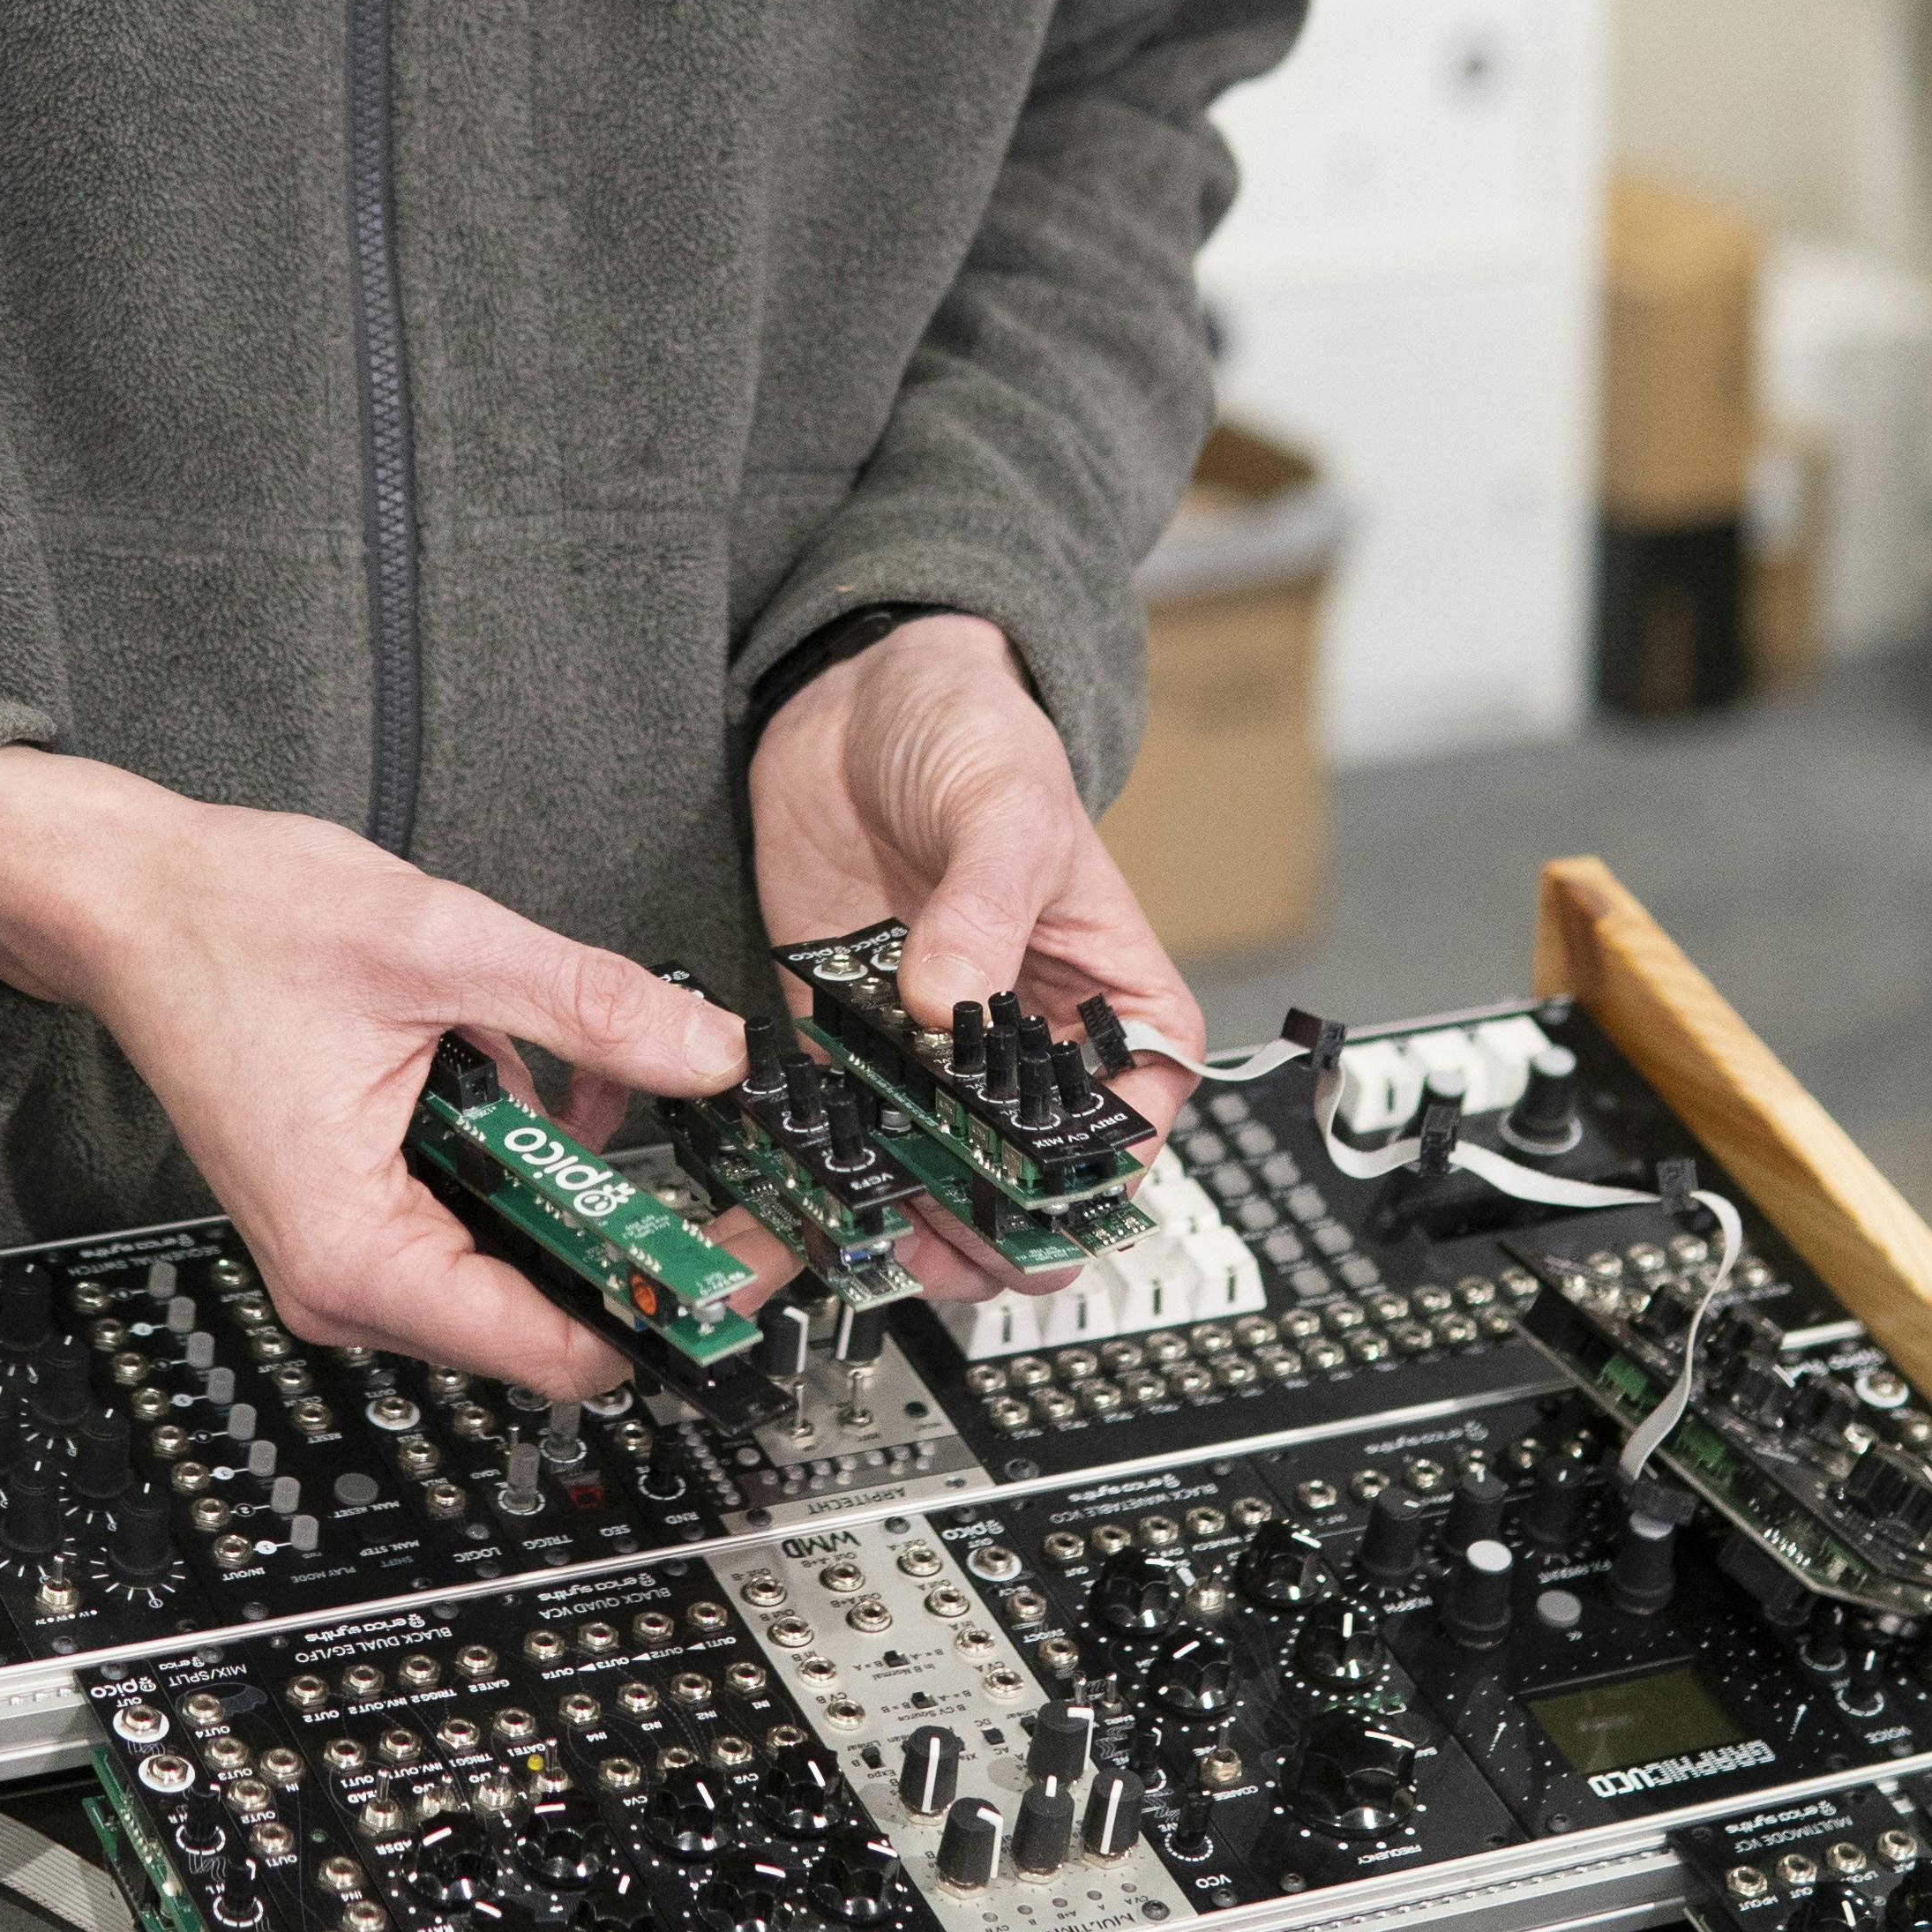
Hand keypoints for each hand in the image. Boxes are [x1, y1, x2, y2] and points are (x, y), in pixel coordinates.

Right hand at [0, 748, 745, 1389]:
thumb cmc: (233, 927)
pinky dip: (514, 1152)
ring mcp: (345, 1253)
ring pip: (511, 1257)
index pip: (555, 1351)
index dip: (663, 1310)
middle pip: (542, 1313)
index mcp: (358, 1250)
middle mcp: (345, 1281)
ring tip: (569, 1064)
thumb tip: (710, 1054)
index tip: (745, 1264)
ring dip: (562, 1173)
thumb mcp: (441, 944)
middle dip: (624, 1232)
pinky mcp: (352, 1213)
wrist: (127, 901)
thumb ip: (587, 1007)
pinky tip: (509, 1062)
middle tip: (700, 1143)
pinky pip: (471, 1215)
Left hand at [748, 615, 1200, 1288]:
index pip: (1128, 1126)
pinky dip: (827, 1165)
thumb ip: (985, 908)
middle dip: (988, 1222)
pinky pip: (846, 1124)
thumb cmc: (977, 736)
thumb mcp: (1005, 811)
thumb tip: (950, 1001)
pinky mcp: (850, 1034)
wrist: (861, 696)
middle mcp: (1030, 1043)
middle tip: (937, 1235)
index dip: (1087, 1186)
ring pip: (937, 1175)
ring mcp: (936, 1048)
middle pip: (1029, 1178)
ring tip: (869, 1227)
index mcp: (1112, 1002)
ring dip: (905, 1211)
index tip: (1030, 1208)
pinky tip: (803, 1186)